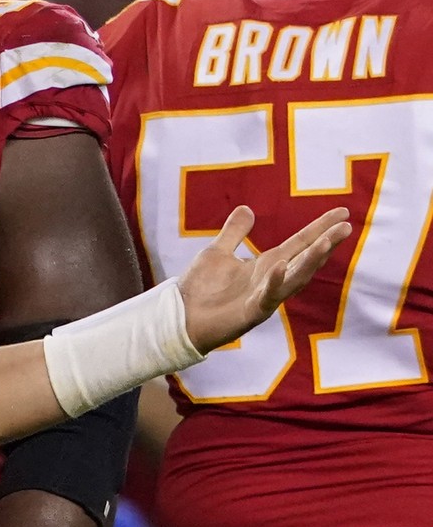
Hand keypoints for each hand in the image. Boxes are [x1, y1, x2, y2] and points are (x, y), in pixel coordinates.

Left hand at [179, 206, 350, 351]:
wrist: (180, 318)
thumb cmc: (200, 289)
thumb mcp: (217, 252)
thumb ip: (234, 232)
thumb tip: (247, 208)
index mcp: (266, 265)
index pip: (300, 243)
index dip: (320, 228)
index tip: (343, 212)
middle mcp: (271, 280)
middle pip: (305, 260)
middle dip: (326, 244)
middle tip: (347, 227)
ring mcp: (264, 298)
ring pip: (294, 279)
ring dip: (310, 261)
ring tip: (326, 243)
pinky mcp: (251, 313)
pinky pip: (267, 297)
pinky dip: (275, 282)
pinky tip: (281, 266)